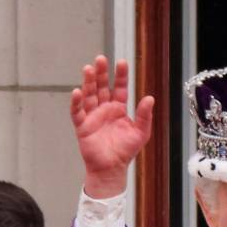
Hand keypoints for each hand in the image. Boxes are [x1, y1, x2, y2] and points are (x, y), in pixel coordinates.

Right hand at [70, 56, 154, 197]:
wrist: (112, 168)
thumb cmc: (126, 150)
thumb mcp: (141, 132)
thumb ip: (144, 115)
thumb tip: (150, 98)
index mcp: (118, 108)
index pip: (119, 88)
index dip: (120, 75)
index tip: (122, 62)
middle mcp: (104, 109)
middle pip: (101, 87)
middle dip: (101, 73)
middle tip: (101, 59)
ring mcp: (92, 116)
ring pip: (89, 95)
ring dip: (88, 82)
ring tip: (88, 69)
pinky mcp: (82, 125)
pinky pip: (77, 112)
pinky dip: (76, 102)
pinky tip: (77, 92)